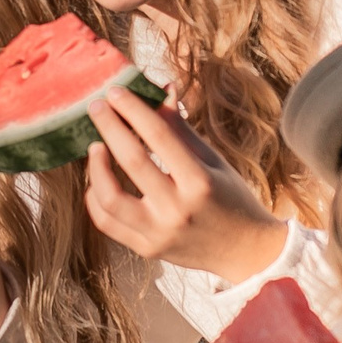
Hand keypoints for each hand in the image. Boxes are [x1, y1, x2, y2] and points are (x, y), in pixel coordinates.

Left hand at [84, 87, 284, 280]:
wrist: (246, 252)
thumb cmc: (231, 198)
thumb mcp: (212, 161)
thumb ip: (180, 129)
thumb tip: (160, 90)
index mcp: (200, 182)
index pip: (160, 137)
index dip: (134, 109)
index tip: (116, 91)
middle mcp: (178, 210)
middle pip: (132, 161)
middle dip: (109, 128)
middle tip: (96, 107)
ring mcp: (160, 234)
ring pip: (110, 198)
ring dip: (96, 167)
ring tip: (96, 146)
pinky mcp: (147, 250)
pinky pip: (107, 223)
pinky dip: (95, 198)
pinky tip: (98, 179)